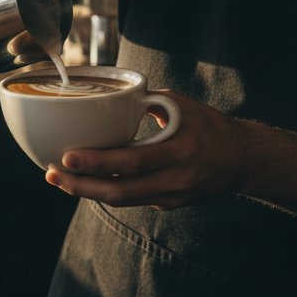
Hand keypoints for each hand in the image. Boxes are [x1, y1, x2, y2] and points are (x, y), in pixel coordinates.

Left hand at [45, 90, 252, 209]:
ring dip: (87, 192)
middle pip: (120, 191)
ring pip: (122, 200)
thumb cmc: (209, 126)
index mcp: (179, 150)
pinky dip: (105, 191)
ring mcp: (171, 196)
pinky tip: (84, 182)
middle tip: (52, 174)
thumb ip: (145, 101)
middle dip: (81, 186)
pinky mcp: (168, 204)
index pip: (132, 161)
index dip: (98, 163)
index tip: (67, 157)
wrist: (244, 160)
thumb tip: (108, 92)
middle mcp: (175, 179)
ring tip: (59, 180)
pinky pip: (131, 200)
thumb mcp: (181, 106)